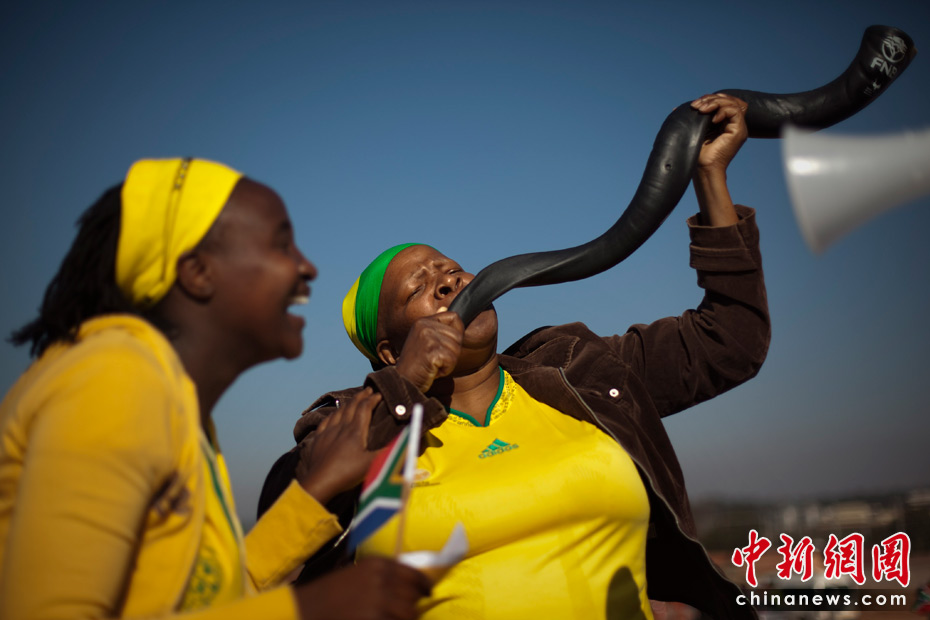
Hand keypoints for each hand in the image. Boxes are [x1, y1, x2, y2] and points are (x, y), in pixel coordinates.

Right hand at [293, 557, 431, 619]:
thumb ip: (381, 577)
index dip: (424, 585)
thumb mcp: (356, 574)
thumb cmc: (329, 593)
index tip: (427, 592)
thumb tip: (406, 588)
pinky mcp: (375, 619)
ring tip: (393, 618)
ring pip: (409, 613)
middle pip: (413, 595)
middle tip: (408, 612)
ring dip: (405, 618)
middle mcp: (382, 579)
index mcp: (378, 564)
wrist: (307, 609)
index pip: (413, 573)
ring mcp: (379, 601)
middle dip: (412, 606)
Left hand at [296, 388, 380, 503]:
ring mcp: (328, 432)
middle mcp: (341, 427)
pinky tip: (333, 414)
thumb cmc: (348, 473)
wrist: (320, 482)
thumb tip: (408, 443)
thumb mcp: (372, 464)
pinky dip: (333, 414)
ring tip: (353, 400)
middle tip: (368, 390)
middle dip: (361, 397)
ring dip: (348, 403)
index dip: (372, 400)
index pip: (364, 408)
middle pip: (351, 406)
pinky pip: (326, 421)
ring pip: (339, 412)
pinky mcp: (318, 439)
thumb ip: (390, 452)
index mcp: (355, 431)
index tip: (379, 394)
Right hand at [394, 311, 463, 392]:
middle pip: (458, 335)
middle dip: (452, 352)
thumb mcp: (425, 341)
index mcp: (423, 321)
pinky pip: (452, 360)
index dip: (457, 331)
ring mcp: (427, 338)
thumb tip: (446, 309)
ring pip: (456, 349)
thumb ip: (436, 327)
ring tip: (432, 365)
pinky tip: (432, 371)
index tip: (447, 345)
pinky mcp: (431, 351)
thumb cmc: (416, 364)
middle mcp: (424, 326)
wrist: (402, 382)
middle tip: (435, 359)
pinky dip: (445, 370)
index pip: (454, 317)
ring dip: (448, 362)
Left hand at [691, 93, 748, 173]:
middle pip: (727, 100)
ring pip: (731, 103)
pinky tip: (711, 120)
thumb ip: (694, 118)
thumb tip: (679, 108)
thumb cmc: (696, 154)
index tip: (693, 105)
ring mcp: (737, 127)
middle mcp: (732, 124)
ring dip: (714, 103)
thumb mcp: (694, 130)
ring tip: (701, 110)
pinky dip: (722, 110)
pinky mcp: (739, 131)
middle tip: (696, 106)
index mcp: (723, 123)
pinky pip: (735, 111)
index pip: (721, 102)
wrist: (702, 169)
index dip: (708, 99)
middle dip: (710, 99)